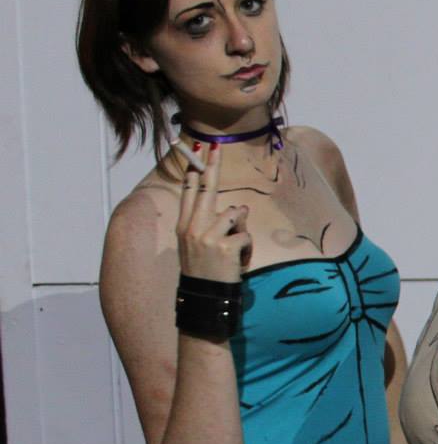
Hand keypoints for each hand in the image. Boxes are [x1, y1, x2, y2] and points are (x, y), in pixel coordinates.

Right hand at [174, 142, 250, 282]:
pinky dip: (247, 248)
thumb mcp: (202, 245)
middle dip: (211, 166)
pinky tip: (238, 261)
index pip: (189, 192)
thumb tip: (240, 208)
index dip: (194, 171)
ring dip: (241, 229)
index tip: (196, 153)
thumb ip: (216, 225)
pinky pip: (246, 235)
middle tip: (215, 146)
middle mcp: (193, 227)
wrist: (204, 297)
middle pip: (206, 189)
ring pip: (235, 214)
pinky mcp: (225, 245)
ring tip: (233, 249)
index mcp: (184, 226)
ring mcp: (208, 235)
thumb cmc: (206, 270)